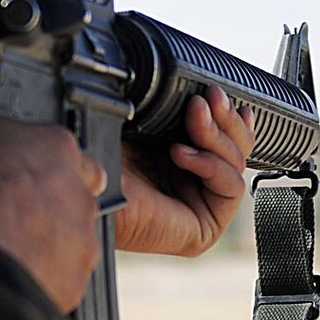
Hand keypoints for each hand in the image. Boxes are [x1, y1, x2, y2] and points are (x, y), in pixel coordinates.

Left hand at [114, 87, 256, 257]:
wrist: (83, 185)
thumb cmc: (102, 156)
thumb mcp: (148, 122)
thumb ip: (177, 109)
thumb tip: (209, 95)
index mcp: (179, 160)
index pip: (223, 140)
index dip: (229, 117)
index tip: (219, 92)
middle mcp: (191, 183)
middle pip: (236, 149)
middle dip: (226, 119)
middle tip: (209, 96)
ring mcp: (200, 206)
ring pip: (236, 164)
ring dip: (217, 136)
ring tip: (194, 115)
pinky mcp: (204, 227)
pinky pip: (231, 187)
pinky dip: (212, 164)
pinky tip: (180, 153)